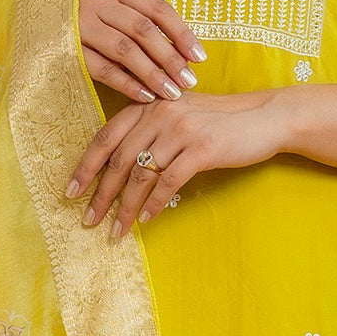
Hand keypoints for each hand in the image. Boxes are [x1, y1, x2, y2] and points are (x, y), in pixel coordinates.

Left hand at [67, 90, 294, 236]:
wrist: (265, 118)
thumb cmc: (220, 122)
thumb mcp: (180, 116)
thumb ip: (150, 131)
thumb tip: (118, 167)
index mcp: (149, 105)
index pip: (106, 137)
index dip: (85, 166)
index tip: (71, 191)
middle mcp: (159, 113)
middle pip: (118, 160)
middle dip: (100, 194)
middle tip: (88, 220)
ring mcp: (180, 130)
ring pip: (141, 175)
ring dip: (125, 207)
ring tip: (116, 230)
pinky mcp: (201, 149)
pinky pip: (168, 183)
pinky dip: (154, 204)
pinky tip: (146, 219)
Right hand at [78, 0, 205, 105]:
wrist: (38, 29)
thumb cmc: (92, 28)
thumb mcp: (117, 17)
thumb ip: (145, 28)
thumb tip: (187, 56)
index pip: (157, 8)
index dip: (181, 33)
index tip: (200, 58)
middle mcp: (96, 2)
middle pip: (142, 29)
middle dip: (170, 57)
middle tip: (189, 81)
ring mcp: (79, 25)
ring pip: (124, 50)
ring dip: (152, 73)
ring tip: (171, 93)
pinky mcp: (66, 50)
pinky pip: (103, 69)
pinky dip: (127, 84)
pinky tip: (146, 96)